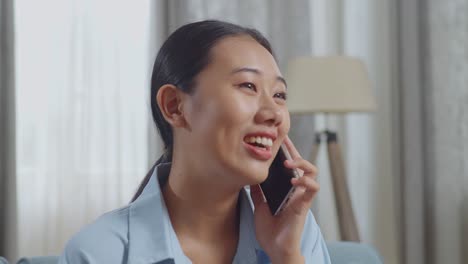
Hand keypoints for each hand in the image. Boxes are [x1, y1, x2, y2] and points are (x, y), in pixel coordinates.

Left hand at [250, 136, 319, 263]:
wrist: (275, 249)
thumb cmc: (270, 230)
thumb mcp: (259, 205)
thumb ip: (257, 191)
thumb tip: (250, 175)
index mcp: (286, 189)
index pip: (289, 166)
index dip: (286, 151)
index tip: (279, 138)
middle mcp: (296, 190)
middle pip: (302, 164)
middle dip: (294, 150)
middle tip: (284, 142)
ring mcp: (301, 197)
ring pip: (312, 172)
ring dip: (302, 164)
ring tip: (289, 164)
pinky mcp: (304, 205)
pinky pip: (313, 189)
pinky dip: (306, 181)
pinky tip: (295, 180)